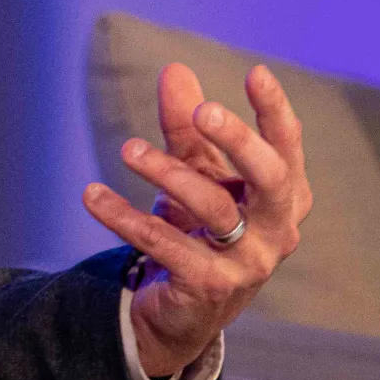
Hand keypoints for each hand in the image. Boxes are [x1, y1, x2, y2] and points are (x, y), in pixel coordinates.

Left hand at [82, 63, 311, 378]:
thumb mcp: (193, 174)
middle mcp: (276, 230)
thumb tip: (174, 70)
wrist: (183, 310)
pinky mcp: (209, 286)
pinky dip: (125, 217)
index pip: (287, 149)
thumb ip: (186, 128)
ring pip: (214, 208)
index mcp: (283, 197)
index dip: (275, 112)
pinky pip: (165, 244)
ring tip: (128, 149)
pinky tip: (93, 196)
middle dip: (238, 140)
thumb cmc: (198, 229)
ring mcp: (247, 262)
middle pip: (269, 178)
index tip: (256, 72)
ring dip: (168, 173)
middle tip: (203, 110)